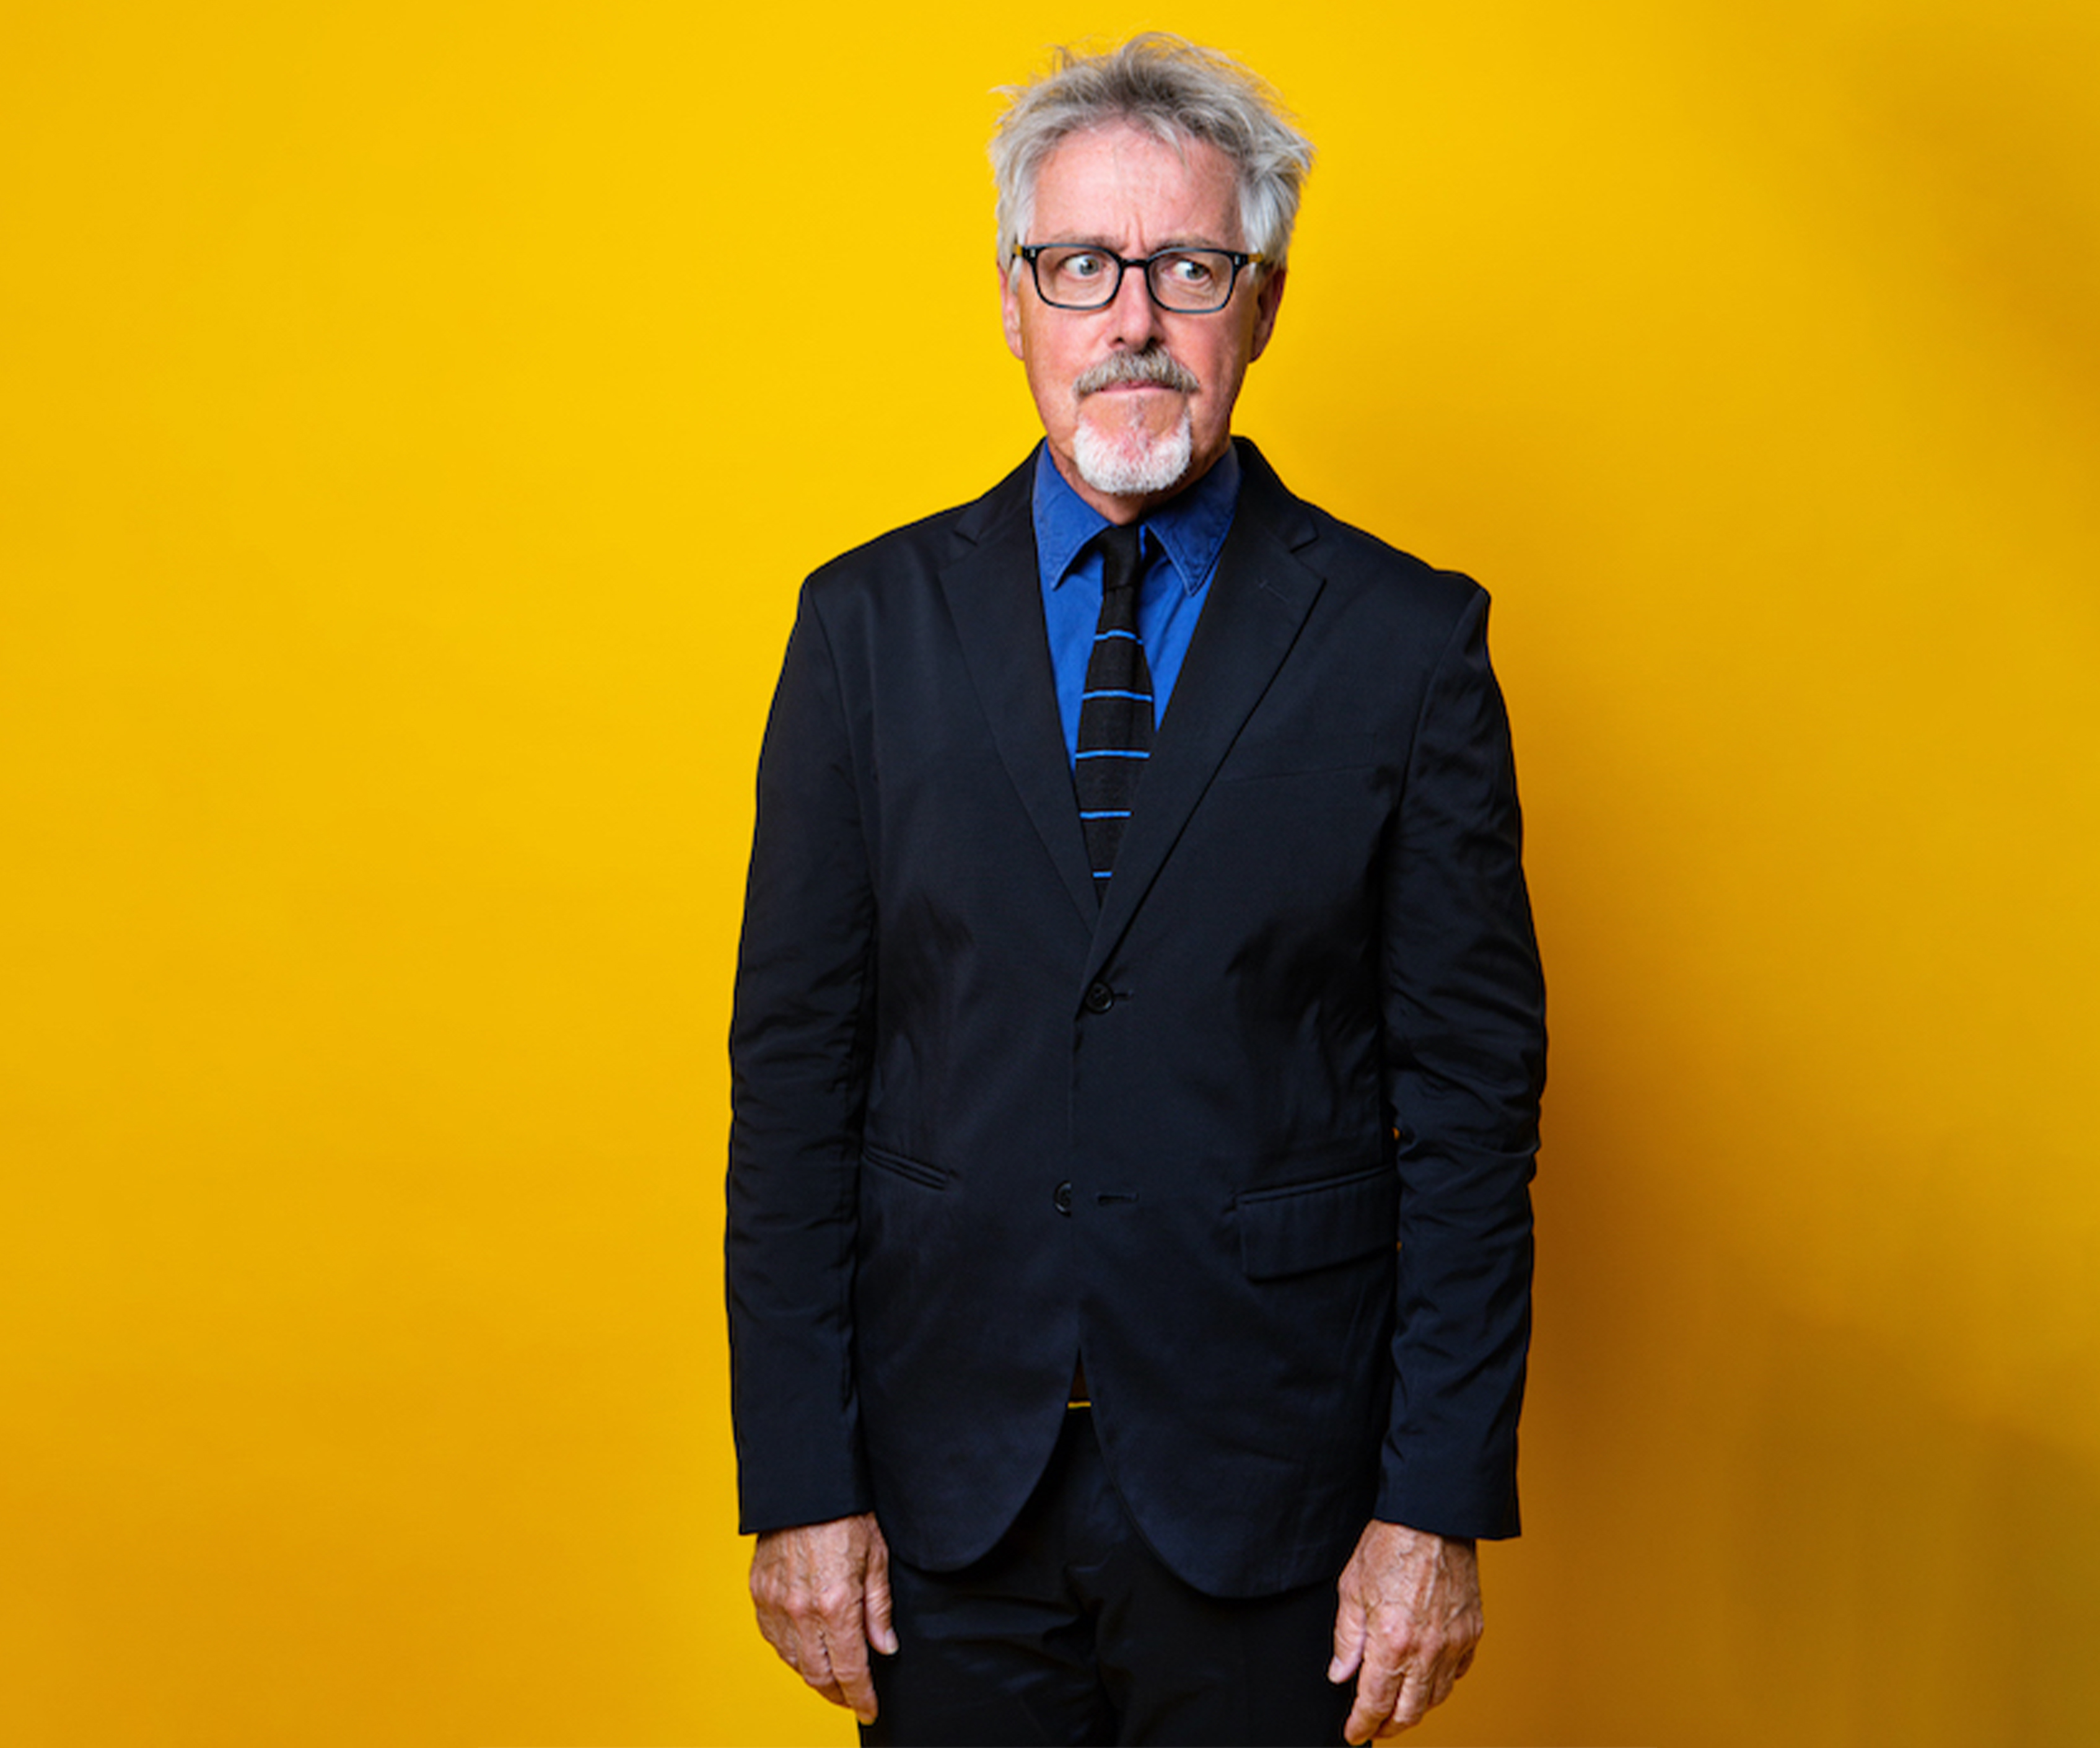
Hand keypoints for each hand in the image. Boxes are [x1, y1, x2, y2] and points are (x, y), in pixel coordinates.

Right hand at [749, 1512, 898, 1724]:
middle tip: (852, 1698)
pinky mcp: (759, 1592)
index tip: (870, 1709)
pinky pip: (772, 1637)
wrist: (806, 1483)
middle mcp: (801, 1610)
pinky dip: (789, 1651)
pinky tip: (804, 1648)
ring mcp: (775, 1603)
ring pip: (792, 1661)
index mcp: (836, 1604)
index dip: (861, 1697)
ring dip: (813, 1674)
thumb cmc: (847, 1514)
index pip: (850, 1670)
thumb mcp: (877, 1557)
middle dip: (838, 1694)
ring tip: (831, 1674)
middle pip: (818, 1675)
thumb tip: (885, 1648)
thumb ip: (879, 1609)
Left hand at [1327, 1520, 1482, 1741]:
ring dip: (1415, 1708)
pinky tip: (1426, 1676)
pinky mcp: (1472, 1632)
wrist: (1432, 1518)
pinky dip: (1440, 1683)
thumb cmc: (1390, 1545)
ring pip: (1436, 1697)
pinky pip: (1458, 1673)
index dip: (1362, 1725)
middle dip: (1390, 1726)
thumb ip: (1346, 1639)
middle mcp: (1427, 1650)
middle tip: (1375, 1726)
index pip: (1375, 1702)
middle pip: (1410, 1712)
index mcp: (1392, 1642)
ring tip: (1397, 1704)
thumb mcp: (1351, 1589)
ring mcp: (1454, 1643)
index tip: (1354, 1734)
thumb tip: (1340, 1673)